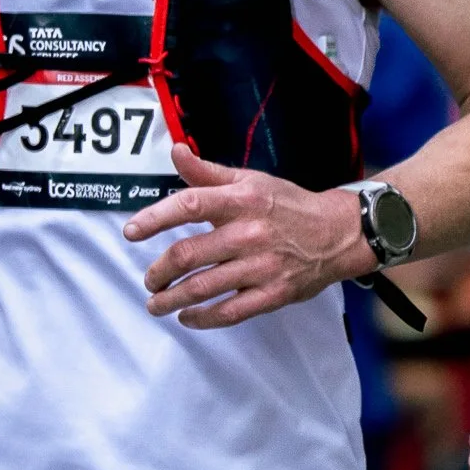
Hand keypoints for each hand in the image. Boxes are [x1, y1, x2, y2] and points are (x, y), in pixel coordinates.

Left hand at [125, 147, 365, 326]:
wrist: (338, 233)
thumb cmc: (289, 205)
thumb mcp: (250, 180)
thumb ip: (208, 172)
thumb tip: (175, 150)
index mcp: (242, 200)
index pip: (189, 205)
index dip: (154, 219)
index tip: (131, 232)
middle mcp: (250, 233)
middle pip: (189, 255)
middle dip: (159, 272)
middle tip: (150, 280)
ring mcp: (262, 266)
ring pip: (203, 288)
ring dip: (171, 300)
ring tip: (157, 303)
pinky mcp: (273, 294)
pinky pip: (229, 312)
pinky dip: (202, 318)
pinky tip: (188, 317)